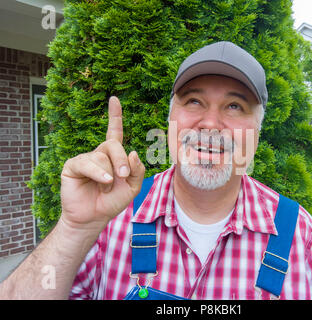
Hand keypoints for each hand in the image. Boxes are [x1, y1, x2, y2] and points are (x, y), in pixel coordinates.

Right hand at [60, 96, 144, 229]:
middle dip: (121, 160)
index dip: (114, 116)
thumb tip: (133, 152)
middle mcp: (99, 154)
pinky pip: (87, 163)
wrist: (94, 217)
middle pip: (113, 144)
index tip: (114, 99)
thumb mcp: (133, 186)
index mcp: (113, 156)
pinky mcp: (73, 166)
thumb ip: (137, 170)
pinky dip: (98, 173)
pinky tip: (103, 182)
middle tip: (124, 176)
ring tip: (107, 186)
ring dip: (110, 173)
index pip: (115, 132)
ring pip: (102, 156)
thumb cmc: (112, 201)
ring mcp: (85, 159)